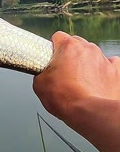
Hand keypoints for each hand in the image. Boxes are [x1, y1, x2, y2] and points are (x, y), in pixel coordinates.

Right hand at [34, 31, 119, 151]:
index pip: (58, 37)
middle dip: (70, 55)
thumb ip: (41, 72)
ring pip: (92, 54)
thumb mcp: (39, 85)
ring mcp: (103, 59)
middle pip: (76, 44)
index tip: (51, 59)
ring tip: (81, 81)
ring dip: (86, 64)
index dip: (53, 49)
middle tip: (64, 72)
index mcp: (68, 47)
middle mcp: (87, 48)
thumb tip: (43, 74)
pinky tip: (98, 80)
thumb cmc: (66, 99)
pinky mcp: (115, 71)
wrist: (89, 114)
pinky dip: (104, 70)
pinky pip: (111, 64)